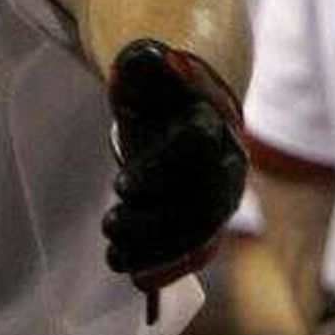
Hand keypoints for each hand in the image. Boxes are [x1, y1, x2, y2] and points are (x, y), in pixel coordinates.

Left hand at [103, 40, 247, 292]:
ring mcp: (220, 191)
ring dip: (158, 249)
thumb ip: (144, 60)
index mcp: (211, 118)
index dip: (159, 168)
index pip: (194, 146)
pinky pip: (195, 246)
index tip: (120, 187)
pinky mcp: (206, 213)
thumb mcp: (146, 61)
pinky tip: (134, 275)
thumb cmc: (157, 79)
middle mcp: (225, 160)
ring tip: (114, 256)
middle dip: (156, 222)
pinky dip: (167, 263)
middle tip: (109, 227)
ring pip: (200, 231)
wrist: (184, 95)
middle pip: (202, 201)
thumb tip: (146, 58)